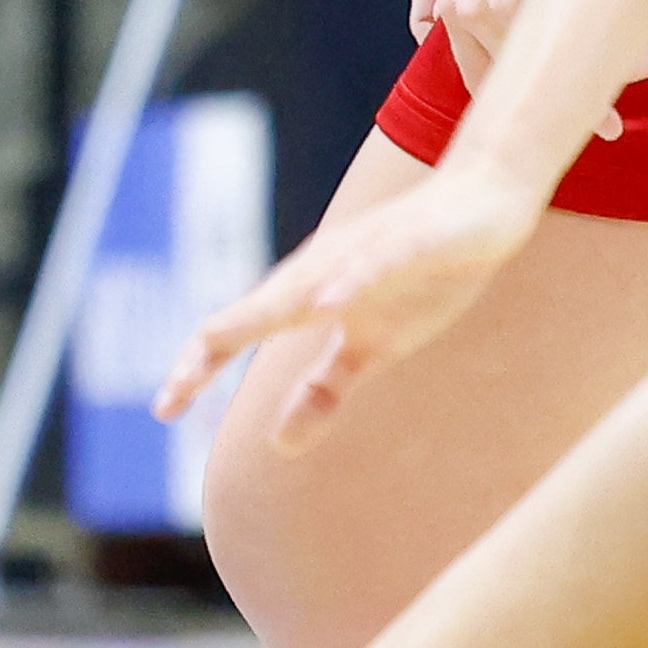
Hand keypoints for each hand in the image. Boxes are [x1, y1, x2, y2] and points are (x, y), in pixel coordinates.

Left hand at [156, 166, 543, 454]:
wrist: (484, 204)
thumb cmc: (421, 273)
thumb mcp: (371, 347)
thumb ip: (325, 390)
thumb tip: (279, 444)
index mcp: (307, 295)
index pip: (239, 331)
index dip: (199, 368)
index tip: (163, 409)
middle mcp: (322, 270)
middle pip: (254, 309)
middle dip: (210, 348)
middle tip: (173, 389)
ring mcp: (362, 254)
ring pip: (302, 284)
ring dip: (263, 312)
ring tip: (216, 342)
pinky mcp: (408, 243)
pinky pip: (373, 264)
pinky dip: (347, 282)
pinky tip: (328, 303)